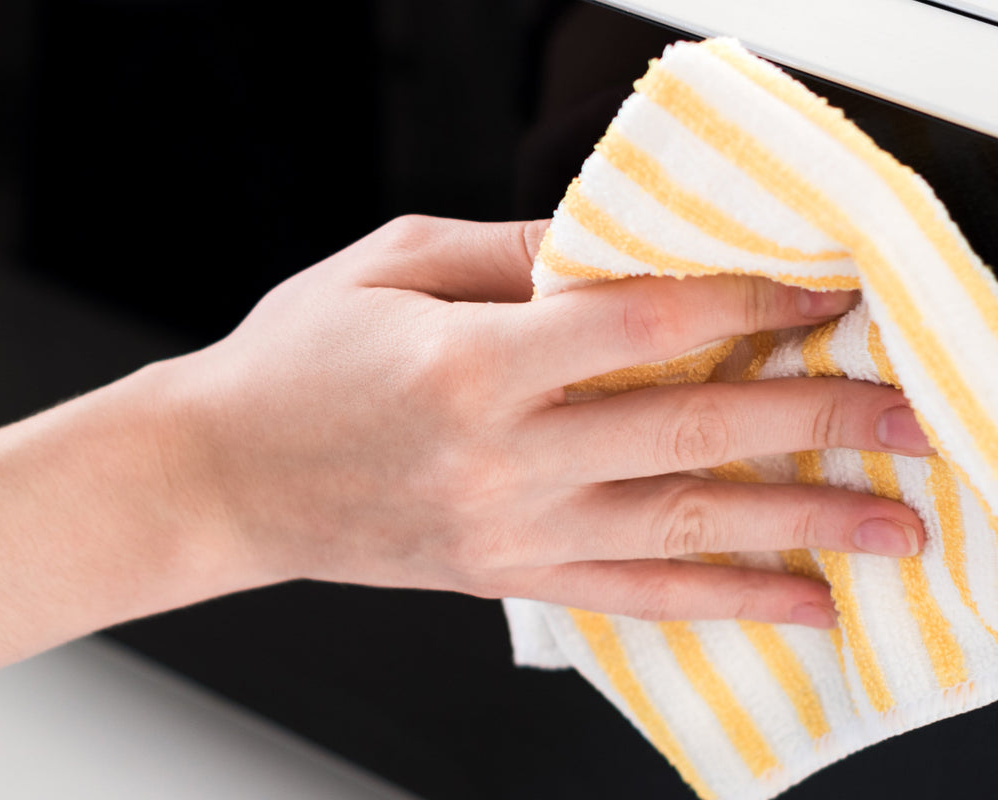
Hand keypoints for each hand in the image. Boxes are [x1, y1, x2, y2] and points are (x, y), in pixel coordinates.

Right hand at [161, 215, 930, 626]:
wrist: (215, 478)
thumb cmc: (286, 367)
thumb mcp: (387, 265)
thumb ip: (509, 251)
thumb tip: (614, 246)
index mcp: (470, 363)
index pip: (644, 327)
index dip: (748, 307)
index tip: (819, 300)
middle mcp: (499, 456)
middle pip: (689, 434)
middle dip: (815, 420)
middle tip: (907, 416)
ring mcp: (506, 527)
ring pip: (679, 528)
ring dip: (798, 526)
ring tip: (892, 523)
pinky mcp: (501, 575)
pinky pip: (630, 598)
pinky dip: (720, 603)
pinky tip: (792, 604)